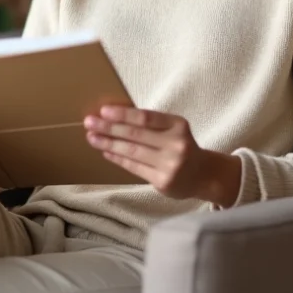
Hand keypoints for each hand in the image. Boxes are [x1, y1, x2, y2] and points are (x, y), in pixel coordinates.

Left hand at [84, 106, 242, 206]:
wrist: (203, 175)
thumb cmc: (181, 146)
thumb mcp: (174, 129)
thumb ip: (151, 125)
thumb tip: (114, 116)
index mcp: (178, 125)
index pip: (146, 118)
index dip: (123, 114)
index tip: (103, 111)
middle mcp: (176, 144)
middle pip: (136, 134)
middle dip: (109, 128)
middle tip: (89, 122)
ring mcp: (170, 165)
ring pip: (132, 152)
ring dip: (108, 143)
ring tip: (92, 137)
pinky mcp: (163, 181)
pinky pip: (134, 167)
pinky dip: (118, 159)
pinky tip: (105, 151)